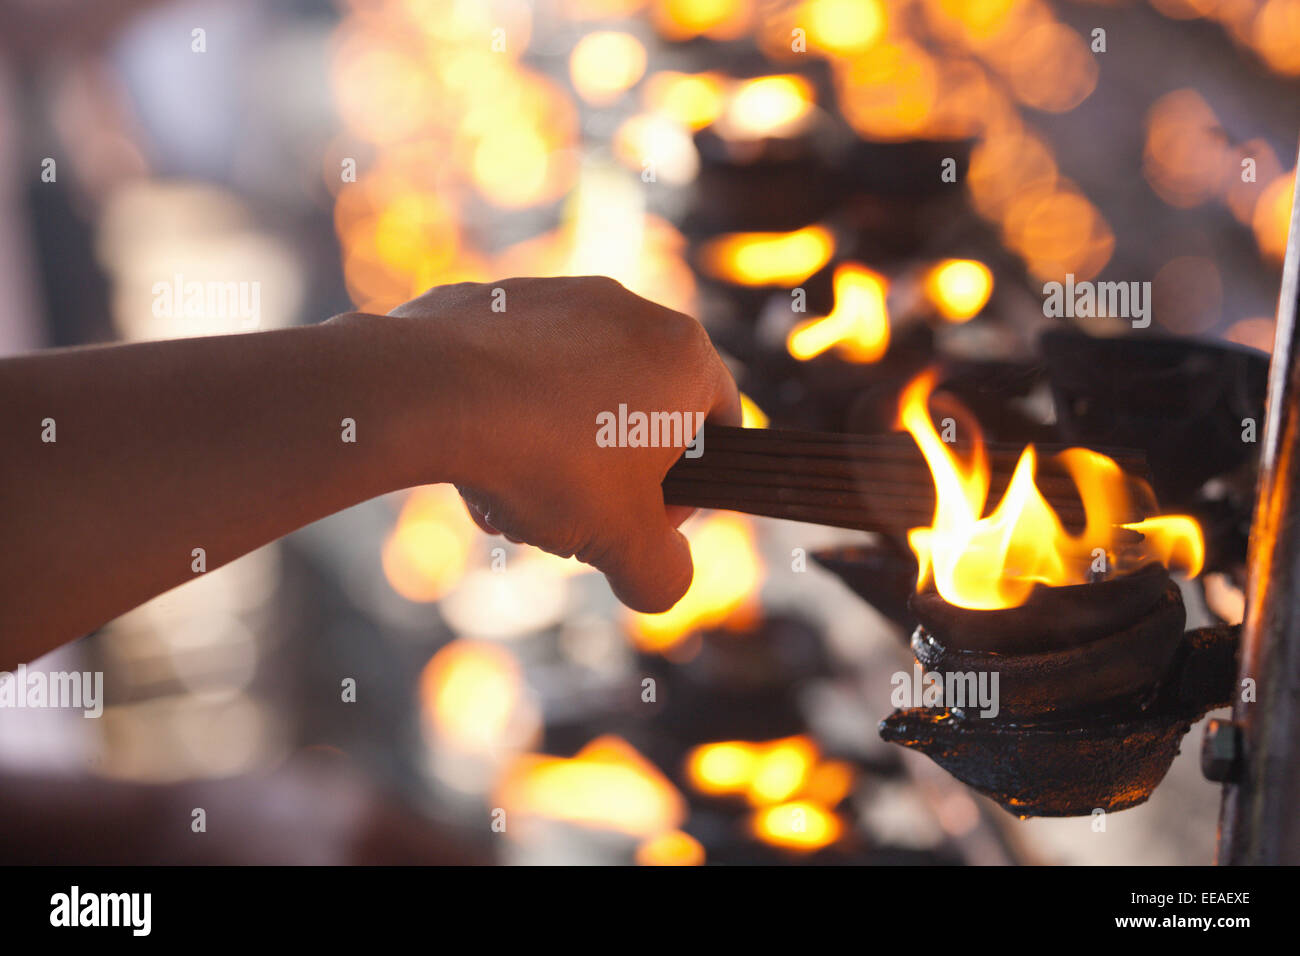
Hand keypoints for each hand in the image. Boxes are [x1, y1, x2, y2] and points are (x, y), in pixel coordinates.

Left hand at [383, 276, 740, 612]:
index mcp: (684, 354)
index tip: (641, 526)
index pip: (718, 427)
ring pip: (574, 397)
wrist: (430, 394)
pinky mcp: (499, 299)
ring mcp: (560, 296)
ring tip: (509, 502)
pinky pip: (519, 369)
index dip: (688, 491)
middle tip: (567, 520)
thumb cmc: (547, 462)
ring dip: (551, 457)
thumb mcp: (624, 544)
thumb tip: (664, 581)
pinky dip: (507, 414)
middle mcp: (630, 310)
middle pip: (637, 417)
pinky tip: (474, 460)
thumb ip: (664, 575)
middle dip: (604, 481)